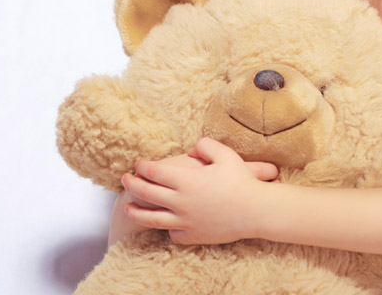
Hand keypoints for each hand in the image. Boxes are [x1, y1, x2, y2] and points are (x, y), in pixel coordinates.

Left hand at [120, 138, 278, 244]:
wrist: (256, 211)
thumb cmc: (242, 181)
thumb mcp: (225, 154)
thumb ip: (205, 145)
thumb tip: (191, 149)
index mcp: (186, 180)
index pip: (154, 172)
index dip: (143, 167)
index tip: (139, 165)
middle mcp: (180, 201)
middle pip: (146, 193)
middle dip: (132, 184)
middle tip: (125, 180)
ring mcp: (184, 221)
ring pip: (151, 218)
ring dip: (137, 211)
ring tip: (128, 207)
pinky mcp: (192, 235)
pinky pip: (172, 233)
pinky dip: (168, 227)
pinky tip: (166, 223)